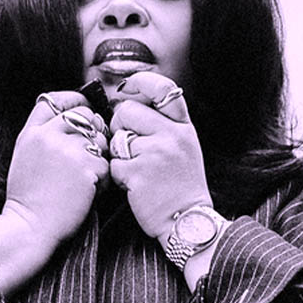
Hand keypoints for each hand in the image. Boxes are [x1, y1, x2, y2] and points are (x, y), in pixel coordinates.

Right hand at [4, 91, 109, 248]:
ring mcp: (69, 150)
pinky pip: (106, 163)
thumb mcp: (24, 156)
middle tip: (90, 150)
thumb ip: (43, 135)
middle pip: (82, 115)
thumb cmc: (28, 197)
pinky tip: (90, 191)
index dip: (72, 100)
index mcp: (31, 133)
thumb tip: (74, 120)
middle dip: (92, 128)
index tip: (82, 107)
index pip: (53, 100)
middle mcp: (49, 136)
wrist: (29, 227)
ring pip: (99, 139)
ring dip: (99, 156)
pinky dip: (103, 178)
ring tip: (85, 177)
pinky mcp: (87, 167)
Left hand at [109, 72, 211, 245]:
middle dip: (120, 125)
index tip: (127, 88)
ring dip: (119, 153)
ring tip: (137, 169)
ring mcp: (155, 154)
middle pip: (128, 110)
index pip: (164, 89)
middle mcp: (172, 135)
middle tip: (129, 144)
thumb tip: (129, 103)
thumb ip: (163, 124)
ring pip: (117, 138)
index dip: (141, 81)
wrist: (188, 221)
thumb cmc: (181, 185)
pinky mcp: (139, 173)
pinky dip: (118, 176)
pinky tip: (134, 185)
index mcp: (183, 127)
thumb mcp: (184, 146)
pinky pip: (114, 164)